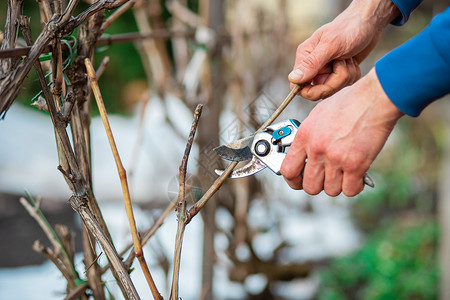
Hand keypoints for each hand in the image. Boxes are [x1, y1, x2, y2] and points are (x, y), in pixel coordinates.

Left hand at [280, 68, 403, 195]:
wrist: (374, 98)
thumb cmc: (350, 102)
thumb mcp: (318, 115)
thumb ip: (310, 137)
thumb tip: (307, 155)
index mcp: (305, 136)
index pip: (288, 170)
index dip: (294, 180)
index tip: (300, 180)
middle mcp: (317, 149)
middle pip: (310, 186)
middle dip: (319, 185)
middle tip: (327, 177)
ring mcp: (336, 158)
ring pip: (331, 190)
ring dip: (338, 184)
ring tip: (344, 172)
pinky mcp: (356, 164)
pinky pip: (350, 190)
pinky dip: (355, 186)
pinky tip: (357, 175)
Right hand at [289, 0, 398, 99]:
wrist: (368, 22)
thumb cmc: (349, 28)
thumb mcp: (330, 45)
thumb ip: (311, 63)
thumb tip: (292, 78)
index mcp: (305, 58)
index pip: (298, 86)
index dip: (311, 91)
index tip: (327, 86)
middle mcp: (313, 66)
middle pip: (319, 91)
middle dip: (335, 81)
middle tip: (344, 63)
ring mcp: (326, 71)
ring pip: (334, 88)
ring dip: (347, 75)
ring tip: (349, 58)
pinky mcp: (339, 73)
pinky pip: (345, 85)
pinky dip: (353, 74)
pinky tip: (353, 61)